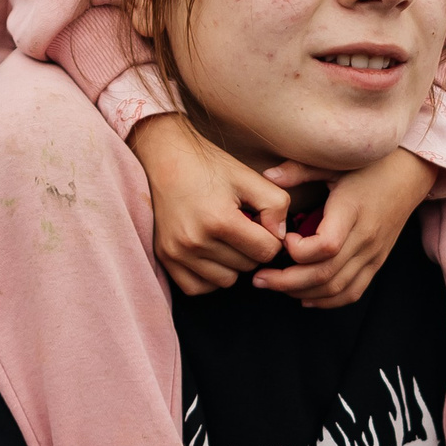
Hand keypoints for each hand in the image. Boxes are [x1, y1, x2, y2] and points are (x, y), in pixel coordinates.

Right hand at [130, 114, 289, 293]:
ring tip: (226, 238)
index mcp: (219, 220)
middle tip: (242, 226)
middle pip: (246, 267)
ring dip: (232, 264)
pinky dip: (209, 277)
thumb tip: (280, 236)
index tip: (262, 224)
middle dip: (252, 249)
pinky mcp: (164, 257)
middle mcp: (195, 241)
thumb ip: (276, 204)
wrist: (165, 157)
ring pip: (225, 281)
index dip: (272, 238)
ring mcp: (177, 252)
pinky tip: (212, 255)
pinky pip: (196, 288)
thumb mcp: (248, 177)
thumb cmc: (209, 166)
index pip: (266, 251)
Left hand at [251, 148, 433, 306]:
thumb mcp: (334, 162)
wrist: (411, 173)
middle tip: (259, 278)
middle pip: (326, 274)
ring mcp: (373, 253)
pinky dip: (328, 301)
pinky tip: (304, 298)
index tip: (283, 238)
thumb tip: (267, 175)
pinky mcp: (377, 262)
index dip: (298, 250)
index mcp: (352, 211)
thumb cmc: (371, 165)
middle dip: (287, 282)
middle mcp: (365, 237)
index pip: (326, 246)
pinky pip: (353, 292)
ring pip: (337, 288)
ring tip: (275, 286)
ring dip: (303, 293)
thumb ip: (300, 169)